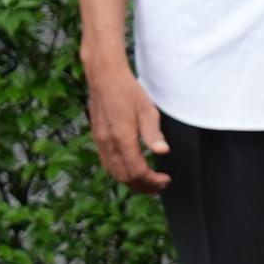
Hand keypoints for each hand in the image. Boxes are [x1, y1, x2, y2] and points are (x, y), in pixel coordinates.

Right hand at [86, 65, 170, 192]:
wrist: (104, 76)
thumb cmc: (128, 91)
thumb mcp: (147, 110)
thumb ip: (153, 133)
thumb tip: (163, 151)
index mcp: (122, 137)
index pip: (137, 171)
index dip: (152, 181)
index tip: (166, 180)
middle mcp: (108, 142)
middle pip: (125, 177)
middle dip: (144, 186)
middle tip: (160, 186)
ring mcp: (100, 141)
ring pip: (114, 173)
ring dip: (132, 182)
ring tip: (148, 183)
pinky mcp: (97, 137)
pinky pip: (107, 163)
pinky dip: (120, 173)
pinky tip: (132, 171)